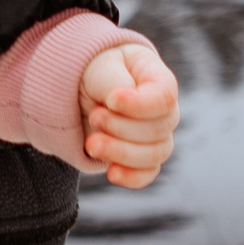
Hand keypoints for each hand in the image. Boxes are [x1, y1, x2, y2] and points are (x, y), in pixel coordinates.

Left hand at [80, 41, 179, 187]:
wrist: (78, 90)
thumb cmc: (94, 71)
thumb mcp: (101, 68)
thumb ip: (116, 82)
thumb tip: (121, 103)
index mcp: (158, 80)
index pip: (165, 97)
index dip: (140, 104)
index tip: (111, 100)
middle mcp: (163, 111)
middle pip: (159, 129)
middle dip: (121, 127)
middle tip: (94, 116)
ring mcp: (155, 136)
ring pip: (154, 155)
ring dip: (120, 152)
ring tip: (91, 143)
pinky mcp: (139, 158)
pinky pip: (147, 174)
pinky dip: (131, 177)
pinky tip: (112, 173)